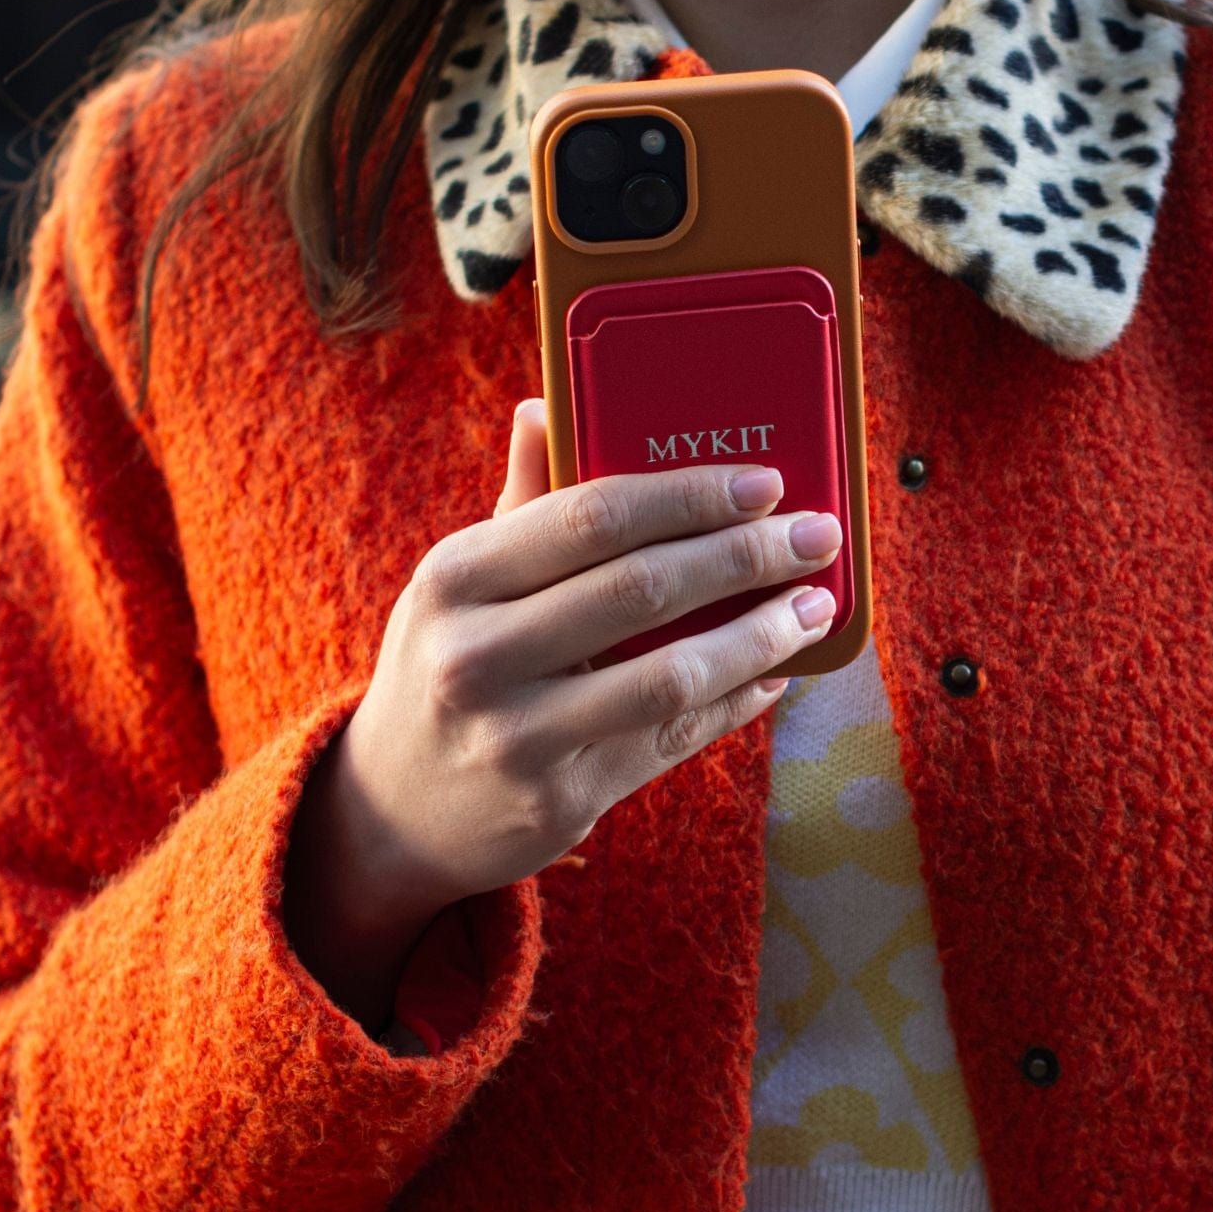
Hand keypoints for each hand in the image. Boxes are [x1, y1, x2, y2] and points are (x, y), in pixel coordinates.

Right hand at [283, 396, 840, 1026]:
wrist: (394, 808)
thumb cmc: (449, 661)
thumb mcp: (460, 581)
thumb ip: (519, 501)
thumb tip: (546, 403)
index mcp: (455, 576)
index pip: (593, 516)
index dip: (691, 496)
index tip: (766, 482)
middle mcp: (477, 656)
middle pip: (644, 589)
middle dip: (747, 555)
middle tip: (818, 535)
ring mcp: (519, 737)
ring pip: (672, 676)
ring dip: (762, 636)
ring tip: (815, 606)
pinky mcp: (560, 800)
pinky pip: (674, 740)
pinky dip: (737, 701)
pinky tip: (777, 670)